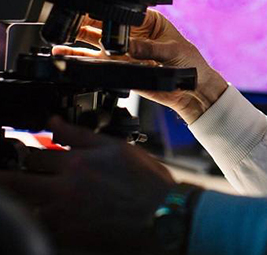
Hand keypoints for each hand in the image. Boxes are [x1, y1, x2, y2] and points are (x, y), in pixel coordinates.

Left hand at [0, 117, 177, 253]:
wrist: (161, 211)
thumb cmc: (145, 179)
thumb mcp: (115, 146)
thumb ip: (79, 134)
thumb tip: (54, 121)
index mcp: (77, 162)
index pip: (34, 153)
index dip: (25, 150)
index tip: (25, 151)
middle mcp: (65, 188)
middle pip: (18, 181)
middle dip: (11, 174)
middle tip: (14, 172)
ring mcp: (64, 214)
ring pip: (25, 205)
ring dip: (23, 197)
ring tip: (30, 191)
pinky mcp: (69, 235)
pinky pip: (40, 227)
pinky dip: (37, 218)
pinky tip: (44, 212)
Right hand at [53, 9, 227, 123]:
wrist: (193, 90)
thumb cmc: (191, 64)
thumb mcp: (173, 51)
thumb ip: (151, 50)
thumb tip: (130, 48)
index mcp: (149, 22)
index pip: (125, 13)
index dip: (109, 11)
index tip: (93, 11)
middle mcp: (135, 35)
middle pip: (106, 25)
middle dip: (88, 23)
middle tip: (71, 22)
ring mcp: (126, 52)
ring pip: (98, 43)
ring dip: (80, 40)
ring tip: (62, 37)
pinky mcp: (122, 68)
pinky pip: (100, 63)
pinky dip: (84, 60)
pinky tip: (69, 55)